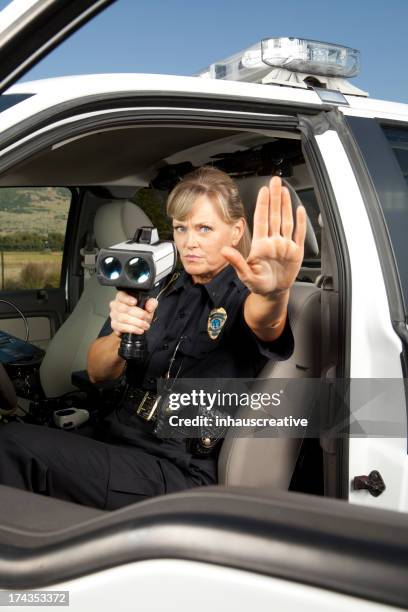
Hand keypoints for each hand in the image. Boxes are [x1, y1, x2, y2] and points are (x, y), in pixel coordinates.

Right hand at [109, 291, 157, 336]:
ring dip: (136, 323)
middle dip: (137, 314)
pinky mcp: (114, 325)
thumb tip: (149, 307)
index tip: (135, 302)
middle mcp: (115, 305)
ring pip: (122, 318)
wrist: (139, 323)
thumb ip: (151, 303)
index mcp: (122, 296)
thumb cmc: (141, 312)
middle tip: (146, 317)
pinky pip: (121, 327)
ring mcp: (113, 315)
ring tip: (145, 325)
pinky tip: (139, 330)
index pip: (122, 296)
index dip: (128, 299)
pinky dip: (132, 329)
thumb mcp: (149, 306)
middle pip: (123, 308)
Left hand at [221, 176, 306, 295]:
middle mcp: (273, 242)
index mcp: (261, 245)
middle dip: (275, 198)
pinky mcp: (295, 252)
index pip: (262, 220)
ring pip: (287, 221)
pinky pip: (299, 234)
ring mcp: (285, 246)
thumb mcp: (245, 275)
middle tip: (275, 181)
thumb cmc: (258, 284)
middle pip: (275, 215)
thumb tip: (224, 250)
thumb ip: (236, 262)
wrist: (273, 293)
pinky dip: (300, 223)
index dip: (263, 204)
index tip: (263, 190)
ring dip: (286, 205)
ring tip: (285, 190)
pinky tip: (299, 210)